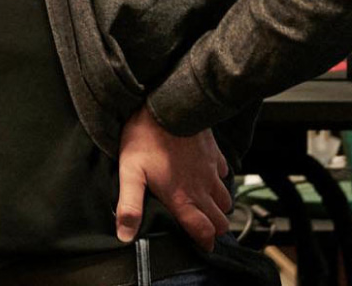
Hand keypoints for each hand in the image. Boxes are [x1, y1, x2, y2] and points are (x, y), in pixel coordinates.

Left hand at [115, 104, 232, 251]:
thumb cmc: (145, 138)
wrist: (167, 105)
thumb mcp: (130, 172)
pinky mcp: (214, 154)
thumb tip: (125, 235)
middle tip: (203, 228)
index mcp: (183, 198)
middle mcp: (202, 189)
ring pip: (226, 200)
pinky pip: (225, 174)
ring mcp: (211, 171)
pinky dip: (220, 181)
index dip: (205, 243)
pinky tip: (207, 176)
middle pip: (220, 221)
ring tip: (205, 206)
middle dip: (215, 229)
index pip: (204, 232)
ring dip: (219, 207)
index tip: (201, 247)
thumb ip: (130, 205)